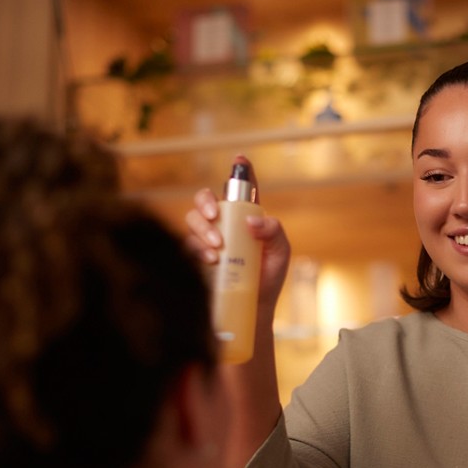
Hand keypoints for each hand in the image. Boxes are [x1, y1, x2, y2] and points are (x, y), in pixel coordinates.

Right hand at [185, 156, 290, 307]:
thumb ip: (274, 232)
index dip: (240, 171)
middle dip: (205, 203)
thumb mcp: (281, 253)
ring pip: (192, 218)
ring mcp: (208, 239)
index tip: (240, 159)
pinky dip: (197, 248)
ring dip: (201, 228)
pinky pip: (186, 243)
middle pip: (205, 199)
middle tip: (214, 217)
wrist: (253, 308)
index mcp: (246, 217)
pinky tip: (211, 259)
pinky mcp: (196, 256)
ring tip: (217, 248)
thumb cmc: (269, 278)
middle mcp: (224, 223)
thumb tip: (251, 221)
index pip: (241, 190)